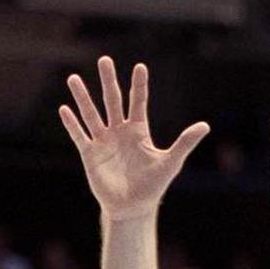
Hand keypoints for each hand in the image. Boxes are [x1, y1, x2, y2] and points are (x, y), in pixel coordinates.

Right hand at [60, 57, 209, 221]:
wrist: (133, 208)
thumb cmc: (152, 187)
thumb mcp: (171, 162)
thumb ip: (185, 142)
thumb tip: (205, 126)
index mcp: (138, 131)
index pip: (138, 102)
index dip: (139, 86)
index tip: (140, 66)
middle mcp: (119, 132)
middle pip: (113, 101)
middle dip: (108, 81)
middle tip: (104, 60)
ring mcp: (104, 142)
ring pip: (92, 115)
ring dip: (83, 97)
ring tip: (73, 78)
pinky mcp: (90, 155)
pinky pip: (79, 136)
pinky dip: (72, 124)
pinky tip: (64, 109)